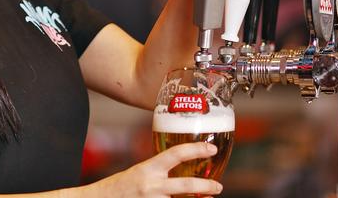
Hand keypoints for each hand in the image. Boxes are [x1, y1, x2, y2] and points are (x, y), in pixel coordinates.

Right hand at [91, 142, 222, 197]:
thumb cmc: (119, 187)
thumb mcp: (138, 172)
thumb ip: (157, 172)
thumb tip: (179, 169)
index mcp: (148, 169)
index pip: (175, 154)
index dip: (195, 150)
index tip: (210, 149)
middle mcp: (151, 186)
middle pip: (186, 185)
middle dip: (205, 186)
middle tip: (218, 186)